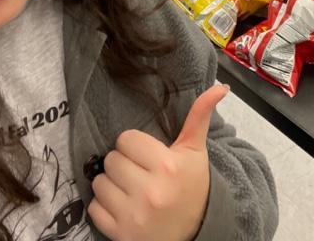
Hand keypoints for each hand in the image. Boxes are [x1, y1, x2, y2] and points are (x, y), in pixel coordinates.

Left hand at [88, 84, 228, 240]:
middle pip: (111, 160)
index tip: (145, 154)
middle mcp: (150, 192)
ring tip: (130, 188)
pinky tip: (123, 206)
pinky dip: (104, 207)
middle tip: (138, 172)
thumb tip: (219, 87)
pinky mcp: (121, 234)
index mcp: (167, 166)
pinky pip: (93, 209)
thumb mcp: (195, 151)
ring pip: (99, 183)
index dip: (134, 145)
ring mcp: (134, 216)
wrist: (196, 231)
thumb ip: (200, 116)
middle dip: (122, 163)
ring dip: (111, 184)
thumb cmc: (192, 185)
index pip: (126, 139)